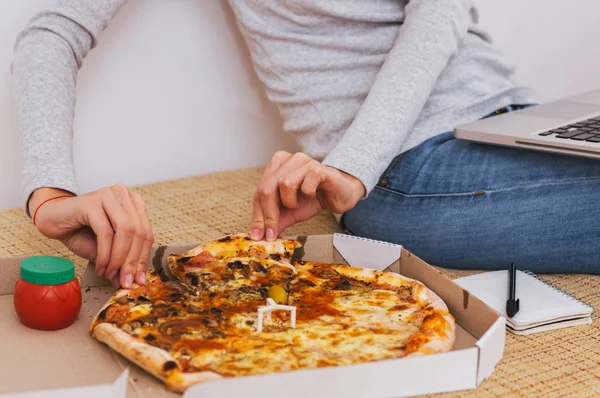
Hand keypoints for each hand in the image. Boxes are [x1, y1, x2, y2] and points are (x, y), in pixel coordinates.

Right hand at [29, 185, 153, 287]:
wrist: (51, 219)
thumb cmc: (81, 231)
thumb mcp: (106, 248)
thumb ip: (121, 260)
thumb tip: (133, 280)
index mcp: (133, 202)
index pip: (147, 233)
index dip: (143, 258)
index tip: (139, 280)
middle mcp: (123, 194)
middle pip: (139, 232)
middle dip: (133, 261)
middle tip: (126, 281)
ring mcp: (108, 195)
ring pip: (126, 231)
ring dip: (119, 258)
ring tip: (111, 275)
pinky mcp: (92, 202)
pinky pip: (105, 232)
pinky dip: (105, 254)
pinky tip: (100, 267)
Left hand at [250, 151, 365, 240]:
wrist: (340, 195)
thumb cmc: (314, 199)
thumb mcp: (290, 212)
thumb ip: (275, 220)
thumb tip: (260, 235)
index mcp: (276, 168)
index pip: (259, 193)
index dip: (258, 216)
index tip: (258, 236)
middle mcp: (288, 161)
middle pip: (267, 188)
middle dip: (268, 215)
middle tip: (272, 233)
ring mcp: (304, 162)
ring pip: (285, 184)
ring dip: (291, 201)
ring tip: (299, 203)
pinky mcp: (319, 168)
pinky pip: (306, 184)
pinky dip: (308, 194)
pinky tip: (314, 194)